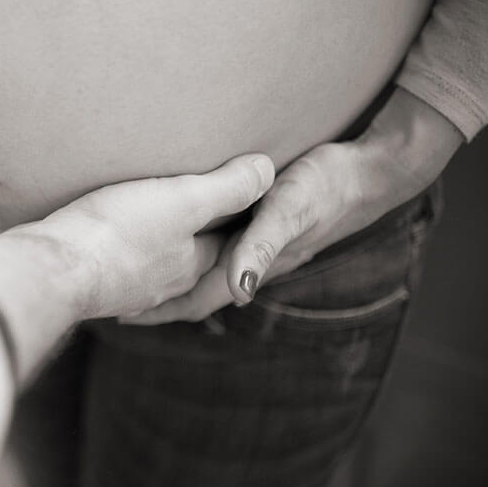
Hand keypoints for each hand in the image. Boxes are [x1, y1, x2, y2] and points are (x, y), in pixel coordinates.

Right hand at [21, 153, 274, 318]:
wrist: (56, 269)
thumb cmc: (119, 231)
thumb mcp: (182, 200)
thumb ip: (227, 187)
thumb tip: (268, 169)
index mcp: (192, 263)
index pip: (227, 241)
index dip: (236, 219)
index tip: (241, 198)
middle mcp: (164, 284)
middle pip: (190, 257)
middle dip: (196, 237)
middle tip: (197, 209)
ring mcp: (128, 291)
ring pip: (153, 267)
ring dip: (158, 251)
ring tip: (155, 228)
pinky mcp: (94, 287)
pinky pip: (117, 271)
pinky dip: (123, 260)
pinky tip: (111, 250)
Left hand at [123, 88, 462, 323]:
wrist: (370, 172)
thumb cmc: (327, 187)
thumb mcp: (289, 210)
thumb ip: (262, 246)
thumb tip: (238, 291)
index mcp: (252, 264)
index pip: (197, 298)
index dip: (160, 308)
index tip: (120, 314)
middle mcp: (252, 263)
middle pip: (197, 294)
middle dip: (160, 304)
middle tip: (117, 306)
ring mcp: (259, 248)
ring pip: (207, 276)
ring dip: (175, 284)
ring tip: (139, 284)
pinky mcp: (264, 229)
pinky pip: (220, 252)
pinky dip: (194, 258)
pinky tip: (183, 246)